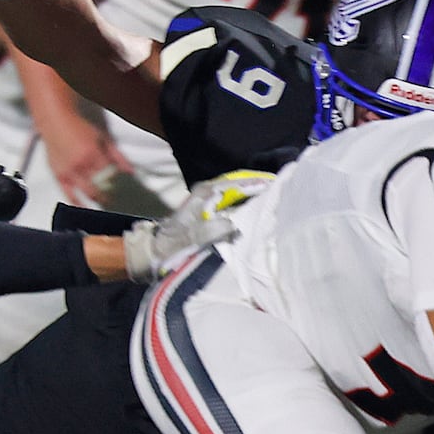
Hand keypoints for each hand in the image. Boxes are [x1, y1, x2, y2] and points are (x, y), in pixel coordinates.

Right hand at [40, 114, 133, 205]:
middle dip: (110, 195)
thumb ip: (118, 156)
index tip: (125, 191)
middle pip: (101, 187)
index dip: (119, 185)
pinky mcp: (59, 177)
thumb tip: (130, 171)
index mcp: (94, 154)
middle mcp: (81, 164)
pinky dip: (79, 205)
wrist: (55, 122)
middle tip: (116, 199)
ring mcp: (69, 172)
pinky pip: (69, 196)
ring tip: (105, 203)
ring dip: (98, 200)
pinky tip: (85, 209)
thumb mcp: (102, 138)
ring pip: (88, 193)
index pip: (112, 176)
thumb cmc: (78, 128)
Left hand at [122, 171, 274, 281]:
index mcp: (204, 193)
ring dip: (253, 192)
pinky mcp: (209, 211)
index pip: (235, 184)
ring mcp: (208, 201)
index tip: (273, 184)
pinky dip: (245, 201)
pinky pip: (232, 201)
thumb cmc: (171, 245)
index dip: (254, 184)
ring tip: (274, 194)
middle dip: (257, 183)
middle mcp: (207, 193)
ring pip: (236, 191)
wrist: (153, 251)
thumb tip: (233, 224)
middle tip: (280, 185)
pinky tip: (257, 206)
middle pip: (238, 183)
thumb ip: (211, 230)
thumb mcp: (190, 239)